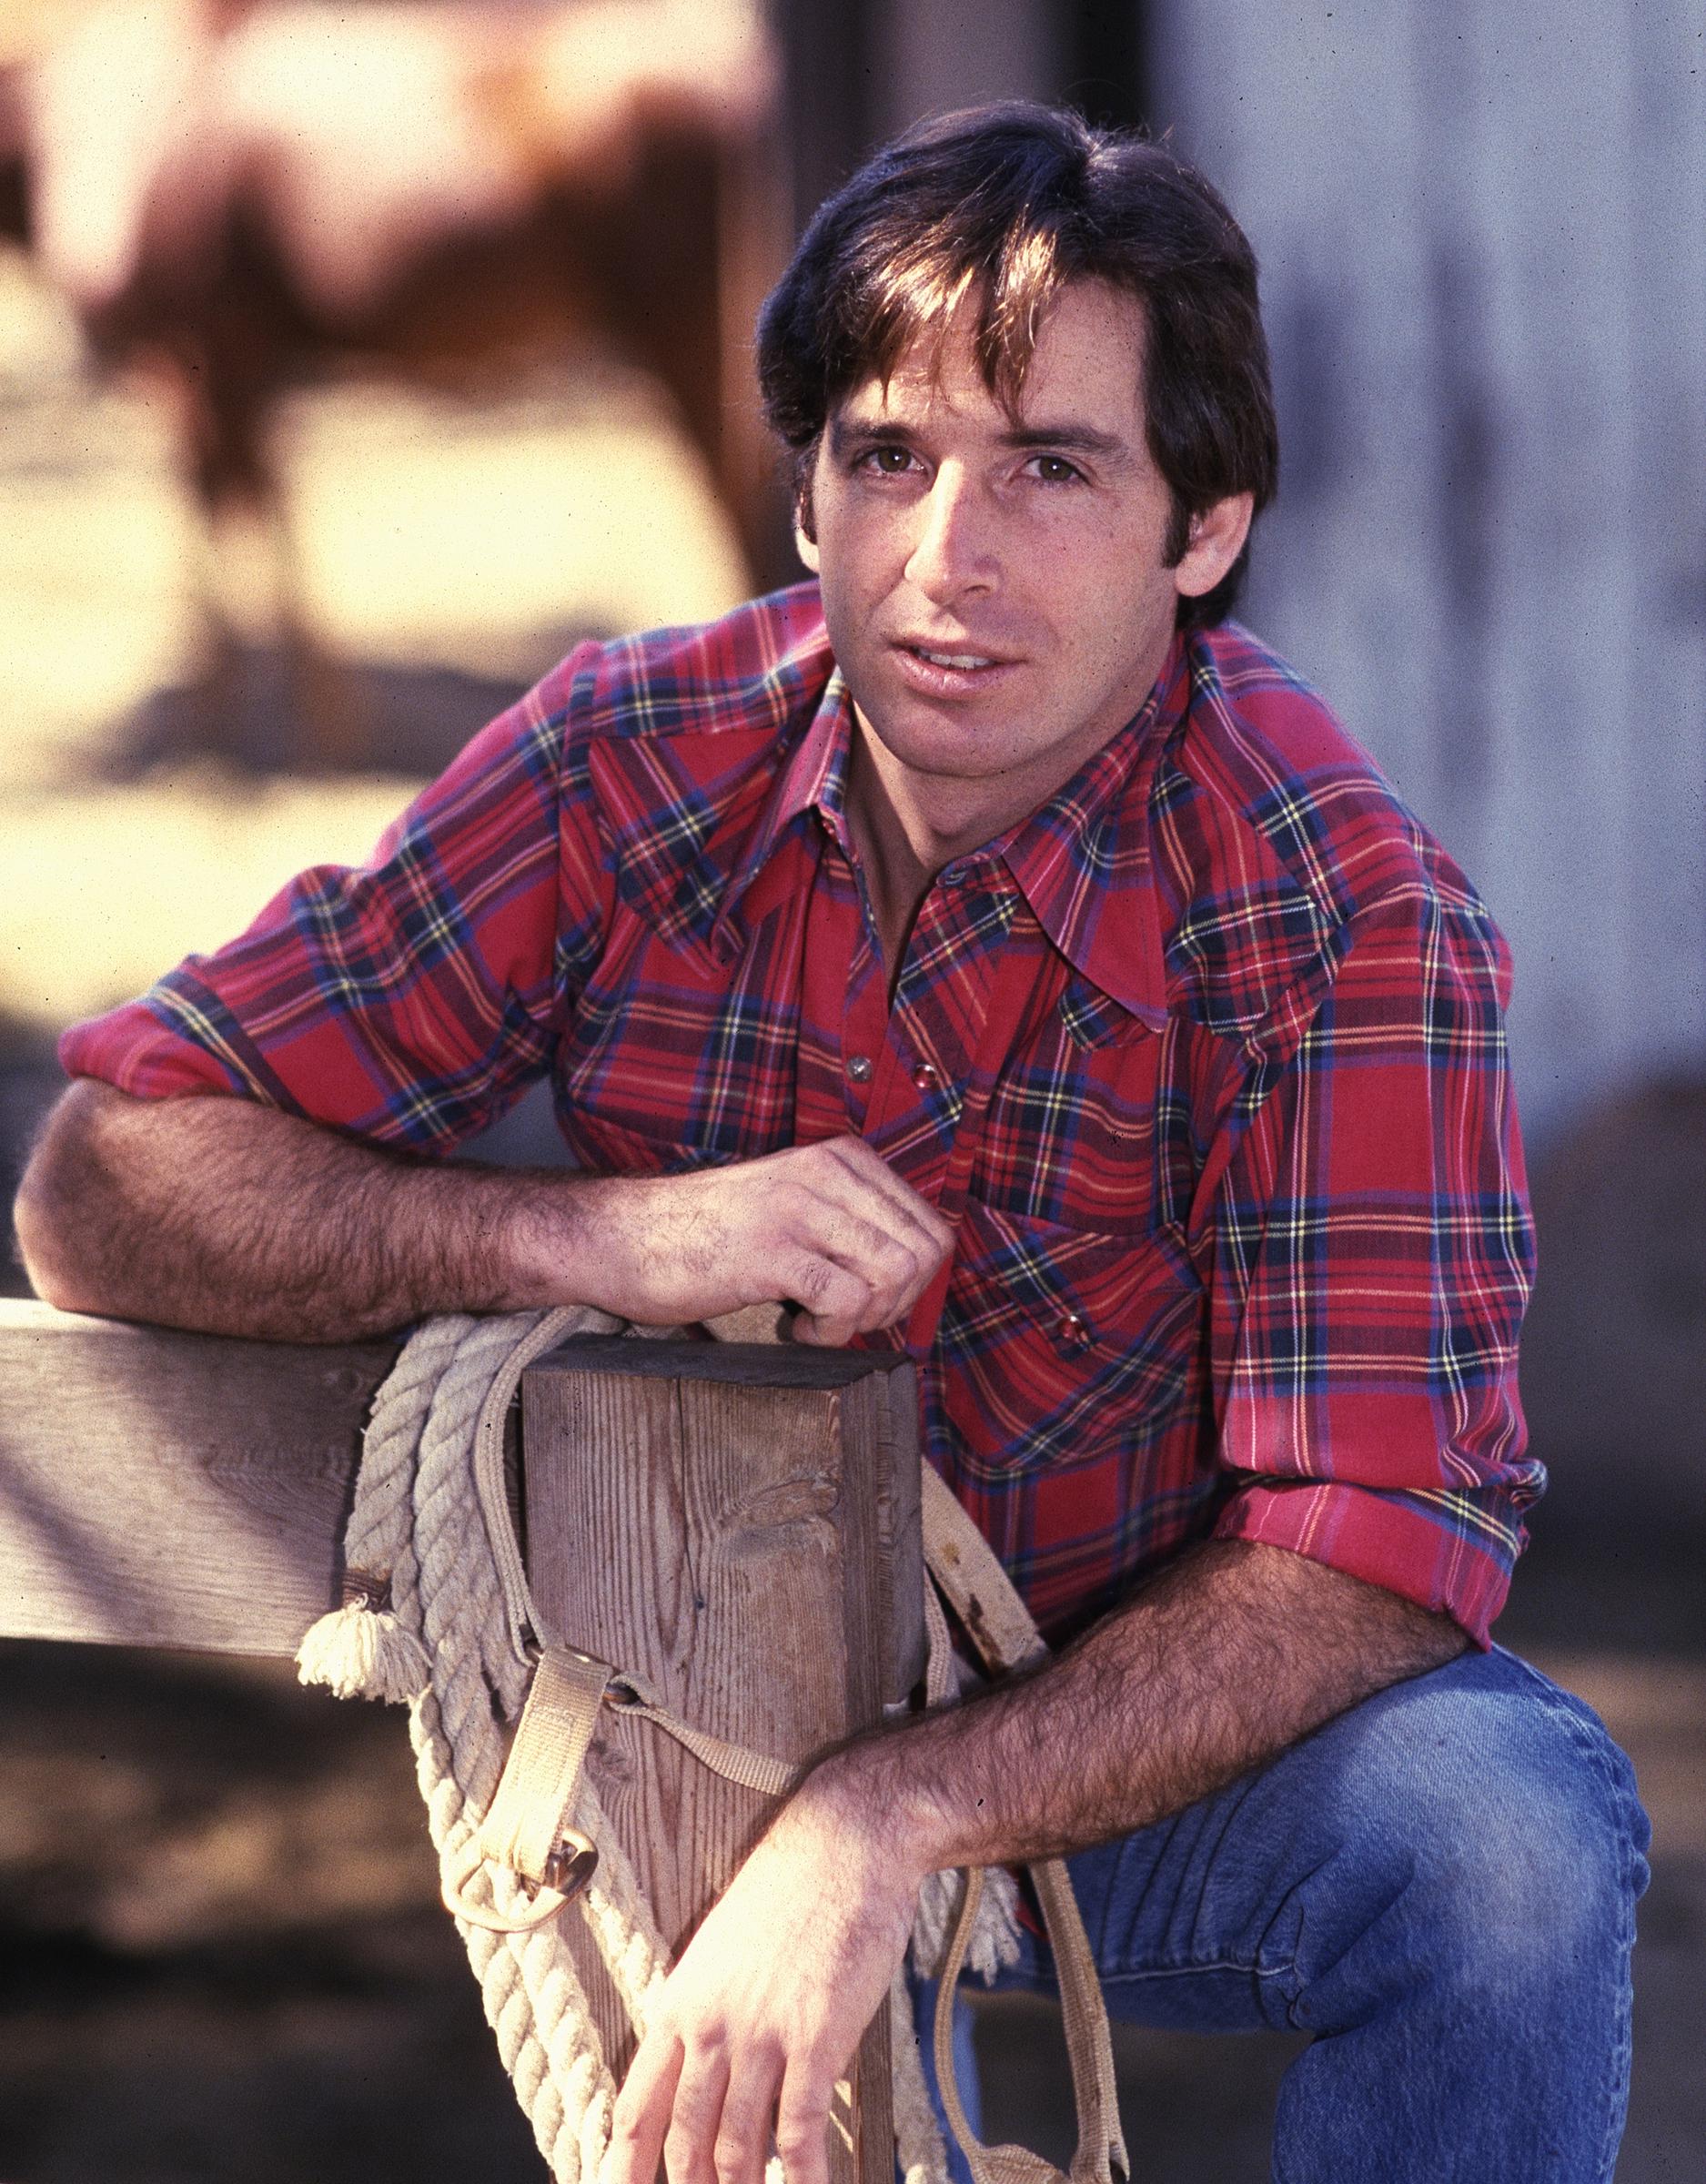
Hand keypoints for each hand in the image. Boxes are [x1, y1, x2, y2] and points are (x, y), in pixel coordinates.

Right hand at [558, 1136, 954, 1344]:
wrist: (623, 1234)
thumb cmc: (709, 1232)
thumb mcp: (796, 1204)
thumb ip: (852, 1220)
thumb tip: (918, 1272)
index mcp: (842, 1158)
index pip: (933, 1227)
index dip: (912, 1282)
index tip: (864, 1298)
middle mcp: (828, 1172)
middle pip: (923, 1254)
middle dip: (896, 1304)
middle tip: (844, 1317)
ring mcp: (799, 1208)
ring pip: (894, 1274)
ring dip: (864, 1318)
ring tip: (817, 1320)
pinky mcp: (769, 1250)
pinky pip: (846, 1301)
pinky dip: (830, 1332)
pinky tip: (794, 1328)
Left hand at [605, 1772, 921, 2183]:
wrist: (846, 1840)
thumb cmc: (792, 1888)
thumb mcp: (725, 1947)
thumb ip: (712, 2011)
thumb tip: (713, 2072)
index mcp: (680, 2000)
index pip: (636, 2107)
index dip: (626, 2167)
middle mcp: (709, 2025)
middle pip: (685, 2140)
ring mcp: (759, 2034)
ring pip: (736, 2147)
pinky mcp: (814, 2039)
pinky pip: (799, 2132)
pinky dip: (804, 2179)